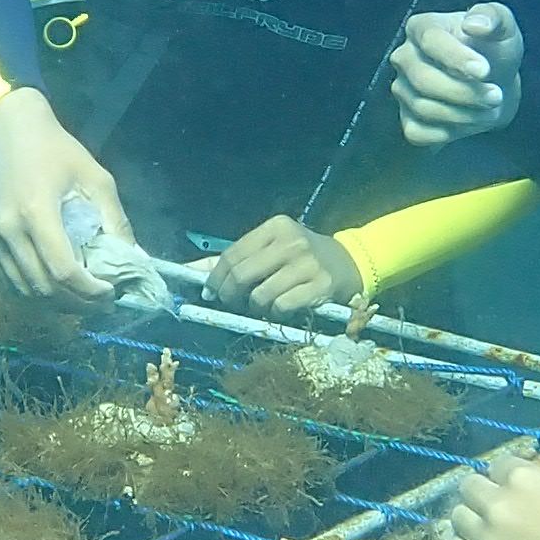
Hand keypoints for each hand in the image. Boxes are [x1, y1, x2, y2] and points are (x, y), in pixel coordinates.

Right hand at [0, 86, 134, 299]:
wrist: (9, 129)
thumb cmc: (56, 150)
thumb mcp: (96, 178)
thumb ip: (115, 221)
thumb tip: (135, 260)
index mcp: (35, 211)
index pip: (62, 270)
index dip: (89, 291)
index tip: (110, 293)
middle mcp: (6, 228)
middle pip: (42, 287)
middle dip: (76, 303)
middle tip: (101, 302)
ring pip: (21, 289)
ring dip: (54, 302)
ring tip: (81, 298)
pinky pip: (6, 277)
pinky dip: (32, 289)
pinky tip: (55, 287)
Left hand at [208, 215, 362, 318]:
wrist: (350, 264)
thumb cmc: (301, 257)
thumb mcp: (271, 248)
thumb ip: (234, 258)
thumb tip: (190, 271)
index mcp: (276, 227)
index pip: (232, 254)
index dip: (215, 277)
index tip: (210, 292)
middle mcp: (291, 241)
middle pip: (241, 275)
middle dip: (229, 295)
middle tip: (232, 303)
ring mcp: (307, 263)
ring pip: (260, 295)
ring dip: (254, 307)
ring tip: (261, 305)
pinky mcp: (319, 286)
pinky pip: (281, 306)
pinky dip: (275, 312)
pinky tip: (281, 308)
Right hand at [386, 2, 525, 147]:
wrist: (495, 84)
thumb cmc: (494, 51)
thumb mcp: (503, 28)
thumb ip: (494, 17)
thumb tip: (474, 24)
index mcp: (421, 27)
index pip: (430, 40)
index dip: (456, 58)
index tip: (484, 71)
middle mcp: (404, 57)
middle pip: (423, 79)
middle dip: (464, 92)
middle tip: (496, 96)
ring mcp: (402, 89)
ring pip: (424, 108)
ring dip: (464, 114)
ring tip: (491, 109)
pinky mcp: (407, 119)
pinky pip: (418, 133)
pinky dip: (448, 133)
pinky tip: (469, 122)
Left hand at [441, 456, 539, 539]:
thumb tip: (537, 500)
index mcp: (524, 477)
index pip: (497, 465)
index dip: (503, 476)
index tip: (509, 486)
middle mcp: (499, 502)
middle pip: (469, 487)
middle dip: (479, 494)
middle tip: (491, 507)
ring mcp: (489, 536)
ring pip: (457, 517)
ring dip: (468, 519)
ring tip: (481, 529)